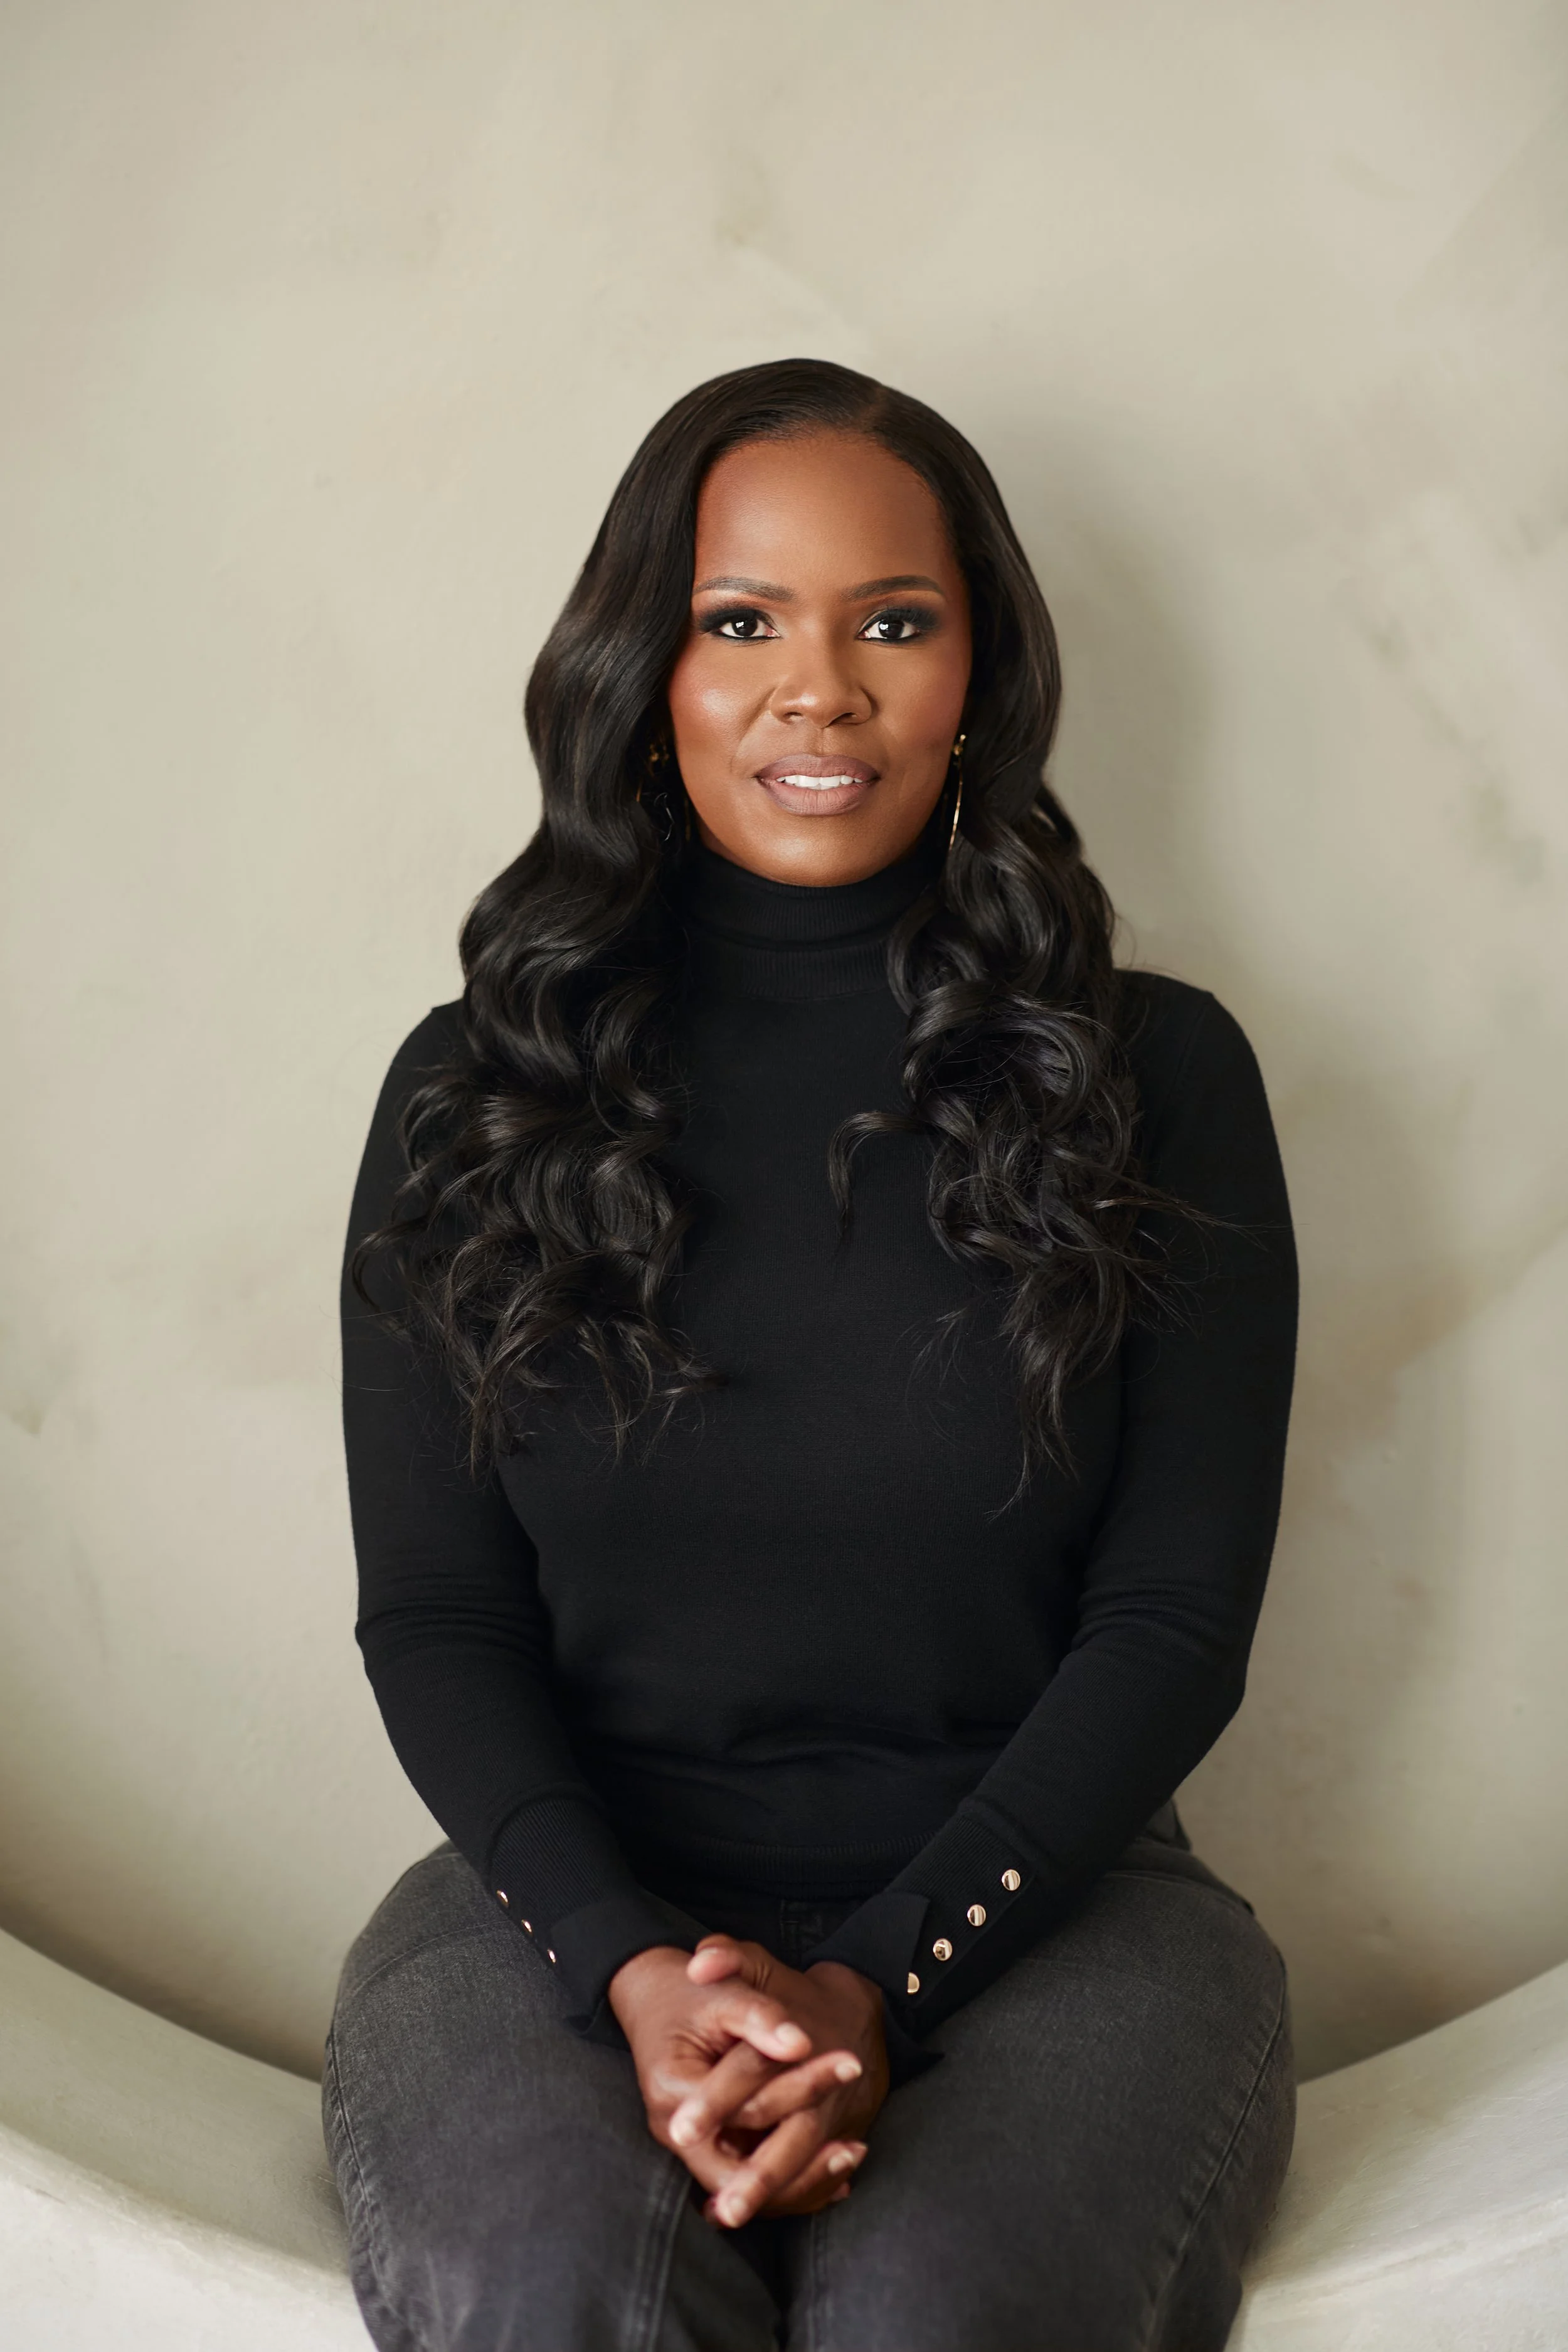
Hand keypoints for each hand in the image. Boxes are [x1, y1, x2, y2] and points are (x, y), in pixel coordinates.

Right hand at [609, 1936, 886, 2226]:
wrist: (658, 2001)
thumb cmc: (691, 1994)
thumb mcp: (724, 1993)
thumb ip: (759, 2018)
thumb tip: (800, 2044)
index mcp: (674, 2090)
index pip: (746, 2108)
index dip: (801, 2089)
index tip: (851, 2064)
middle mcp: (675, 2132)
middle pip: (740, 2172)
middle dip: (803, 2165)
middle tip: (856, 2146)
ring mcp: (689, 2150)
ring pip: (746, 2192)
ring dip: (800, 2183)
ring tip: (852, 2156)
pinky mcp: (708, 2153)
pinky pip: (749, 2187)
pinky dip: (791, 2186)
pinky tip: (836, 2176)